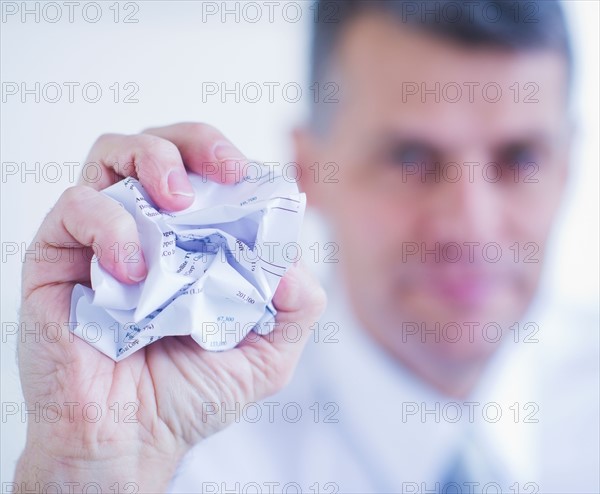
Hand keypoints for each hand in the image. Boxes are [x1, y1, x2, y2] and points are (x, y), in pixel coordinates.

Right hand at [15, 123, 325, 491]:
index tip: (254, 181)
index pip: (210, 175)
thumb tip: (291, 258)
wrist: (130, 441)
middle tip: (224, 169)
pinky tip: (134, 269)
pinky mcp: (58, 257)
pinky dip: (110, 224)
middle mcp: (147, 230)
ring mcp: (101, 239)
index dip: (232, 163)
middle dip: (196, 142)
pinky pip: (76, 207)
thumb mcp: (268, 352)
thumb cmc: (191, 394)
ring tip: (178, 199)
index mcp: (194, 243)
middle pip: (163, 146)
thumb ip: (295, 303)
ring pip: (113, 155)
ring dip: (153, 161)